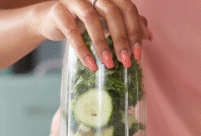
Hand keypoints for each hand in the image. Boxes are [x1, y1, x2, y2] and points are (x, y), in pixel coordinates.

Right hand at [32, 0, 151, 70]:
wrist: (51, 19)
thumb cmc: (83, 20)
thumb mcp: (107, 22)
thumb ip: (128, 24)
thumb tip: (149, 37)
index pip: (128, 9)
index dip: (135, 31)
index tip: (138, 54)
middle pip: (112, 12)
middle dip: (121, 39)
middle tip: (125, 61)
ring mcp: (75, 0)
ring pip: (91, 18)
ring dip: (102, 44)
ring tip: (108, 64)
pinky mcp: (58, 10)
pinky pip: (72, 31)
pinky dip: (82, 49)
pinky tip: (90, 64)